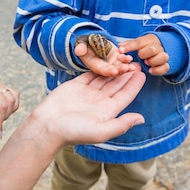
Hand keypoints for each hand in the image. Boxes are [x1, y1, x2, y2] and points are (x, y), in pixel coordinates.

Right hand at [0, 71, 144, 189]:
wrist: (47, 126)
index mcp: (107, 112)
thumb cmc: (72, 132)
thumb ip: (121, 124)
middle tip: (136, 62)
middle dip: (126, 74)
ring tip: (124, 58)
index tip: (143, 74)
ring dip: (114, 68)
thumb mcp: (100, 131)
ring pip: (104, 78)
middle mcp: (99, 102)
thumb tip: (142, 119)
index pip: (124, 96)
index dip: (133, 85)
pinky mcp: (75, 86)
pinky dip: (98, 66)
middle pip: (116, 85)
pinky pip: (89, 74)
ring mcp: (87, 93)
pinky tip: (106, 58)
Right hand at [74, 37, 137, 75]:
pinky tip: (130, 58)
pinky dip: (126, 59)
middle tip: (127, 68)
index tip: (114, 71)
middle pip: (113, 70)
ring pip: (120, 66)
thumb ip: (80, 48)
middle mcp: (105, 66)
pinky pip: (123, 58)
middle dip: (120, 70)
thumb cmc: (85, 45)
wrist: (92, 42)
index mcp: (95, 66)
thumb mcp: (81, 46)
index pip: (102, 70)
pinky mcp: (117, 56)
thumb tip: (78, 50)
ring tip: (132, 66)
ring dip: (126, 66)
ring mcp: (112, 62)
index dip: (108, 71)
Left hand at [118, 34, 169, 75]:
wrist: (159, 51)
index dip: (130, 46)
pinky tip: (150, 70)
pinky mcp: (165, 65)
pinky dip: (158, 70)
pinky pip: (165, 67)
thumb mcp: (138, 44)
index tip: (121, 50)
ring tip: (146, 63)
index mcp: (150, 39)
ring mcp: (163, 56)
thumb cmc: (145, 47)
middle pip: (153, 48)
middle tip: (140, 56)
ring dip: (153, 61)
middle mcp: (158, 47)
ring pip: (163, 57)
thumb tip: (120, 46)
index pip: (140, 42)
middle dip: (145, 53)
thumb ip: (129, 44)